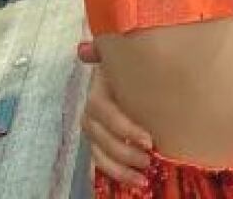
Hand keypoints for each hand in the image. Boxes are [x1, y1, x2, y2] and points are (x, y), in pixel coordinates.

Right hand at [78, 47, 152, 183]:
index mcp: (97, 91)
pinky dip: (116, 174)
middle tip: (149, 159)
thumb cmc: (129, 65)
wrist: (129, 74)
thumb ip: (104, 50)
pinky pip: (101, 163)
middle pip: (102, 138)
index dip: (124, 128)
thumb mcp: (120, 56)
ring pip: (100, 154)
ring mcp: (94, 131)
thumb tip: (84, 49)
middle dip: (125, 153)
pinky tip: (134, 182)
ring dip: (121, 169)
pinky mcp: (99, 144)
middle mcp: (91, 113)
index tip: (148, 140)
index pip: (103, 112)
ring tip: (143, 177)